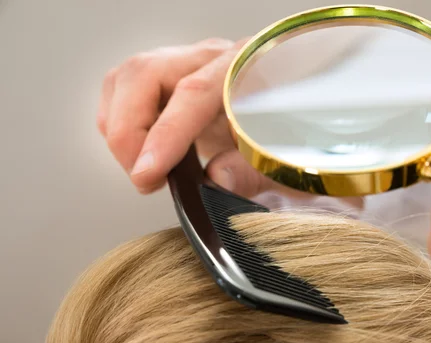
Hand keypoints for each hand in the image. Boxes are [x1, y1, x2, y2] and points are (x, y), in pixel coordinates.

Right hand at [97, 38, 362, 209]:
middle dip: (129, 132)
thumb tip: (216, 180)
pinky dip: (118, 124)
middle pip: (146, 73)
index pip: (193, 92)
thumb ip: (255, 170)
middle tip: (144, 177)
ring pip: (127, 79)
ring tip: (143, 168)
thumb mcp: (285, 162)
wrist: (296, 126)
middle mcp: (212, 59)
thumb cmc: (293, 139)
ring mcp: (186, 66)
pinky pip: (124, 90)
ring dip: (119, 128)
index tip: (147, 173)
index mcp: (247, 70)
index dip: (165, 134)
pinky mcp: (169, 80)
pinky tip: (141, 151)